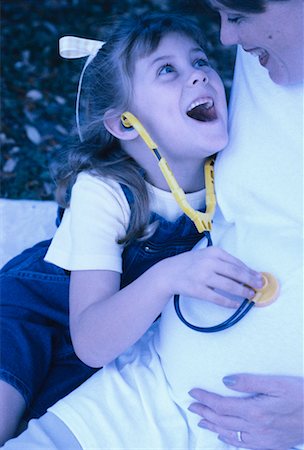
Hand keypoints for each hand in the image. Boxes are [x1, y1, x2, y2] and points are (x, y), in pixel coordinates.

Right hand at [166, 247, 262, 307]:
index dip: (250, 271)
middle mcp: (209, 262)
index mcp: (213, 252)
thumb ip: (223, 262)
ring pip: (229, 286)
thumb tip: (246, 273)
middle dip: (251, 281)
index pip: (236, 262)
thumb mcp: (206, 256)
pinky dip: (229, 302)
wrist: (169, 273)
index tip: (259, 277)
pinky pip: (217, 298)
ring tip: (251, 296)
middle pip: (236, 273)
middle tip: (260, 286)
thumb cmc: (190, 264)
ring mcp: (203, 276)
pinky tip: (236, 305)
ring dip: (243, 292)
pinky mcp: (198, 290)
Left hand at [188, 374, 303, 448]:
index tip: (193, 393)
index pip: (221, 406)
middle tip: (191, 406)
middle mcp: (255, 429)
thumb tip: (226, 381)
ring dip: (213, 427)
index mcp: (255, 411)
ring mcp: (262, 440)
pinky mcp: (270, 445)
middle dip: (204, 413)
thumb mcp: (277, 384)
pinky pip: (243, 445)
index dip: (204, 399)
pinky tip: (224, 437)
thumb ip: (249, 382)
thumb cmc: (302, 396)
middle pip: (222, 421)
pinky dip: (229, 440)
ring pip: (230, 435)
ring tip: (201, 422)